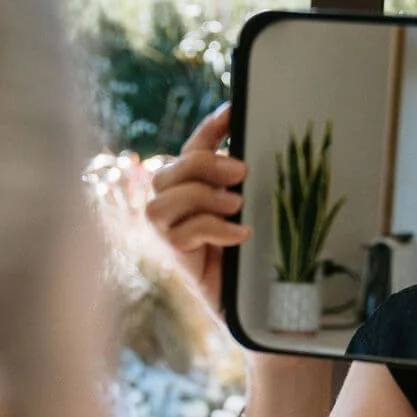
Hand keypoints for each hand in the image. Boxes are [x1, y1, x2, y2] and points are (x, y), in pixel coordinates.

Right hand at [144, 103, 249, 316]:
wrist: (241, 307)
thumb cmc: (243, 258)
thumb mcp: (244, 214)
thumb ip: (239, 187)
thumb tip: (253, 156)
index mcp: (187, 188)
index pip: (193, 147)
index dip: (211, 127)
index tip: (235, 109)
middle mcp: (166, 205)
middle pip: (173, 169)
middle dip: (206, 165)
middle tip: (241, 174)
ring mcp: (162, 232)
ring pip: (169, 197)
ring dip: (205, 196)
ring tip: (237, 206)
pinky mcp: (169, 256)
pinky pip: (185, 232)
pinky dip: (215, 228)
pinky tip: (240, 234)